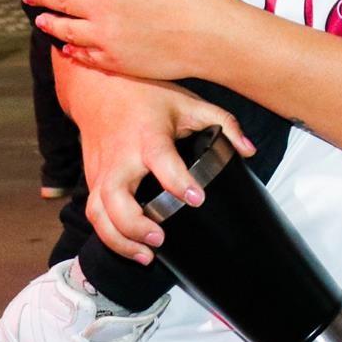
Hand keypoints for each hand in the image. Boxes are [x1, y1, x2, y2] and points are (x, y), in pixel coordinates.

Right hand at [54, 58, 253, 264]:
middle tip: (160, 239)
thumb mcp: (189, 101)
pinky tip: (129, 247)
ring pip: (98, 213)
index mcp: (147, 135)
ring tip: (146, 256)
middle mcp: (120, 157)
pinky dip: (107, 235)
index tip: (197, 198)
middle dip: (134, 224)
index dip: (178, 181)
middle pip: (116, 197)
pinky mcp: (92, 180)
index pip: (161, 159)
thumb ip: (224, 122)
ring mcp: (101, 170)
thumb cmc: (146, 94)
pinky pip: (93, 213)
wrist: (97, 86)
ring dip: (118, 239)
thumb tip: (249, 151)